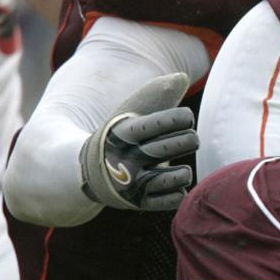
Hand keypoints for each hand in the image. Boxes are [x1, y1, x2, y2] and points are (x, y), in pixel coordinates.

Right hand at [78, 73, 198, 211]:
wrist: (89, 170)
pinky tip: (175, 184)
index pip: (156, 123)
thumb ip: (157, 94)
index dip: (179, 118)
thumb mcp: (131, 112)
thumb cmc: (122, 135)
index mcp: (122, 133)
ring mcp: (131, 183)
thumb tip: (182, 77)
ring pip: (174, 177)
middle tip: (190, 139)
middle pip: (170, 147)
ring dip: (184, 171)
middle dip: (189, 140)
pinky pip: (172, 200)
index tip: (186, 117)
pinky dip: (179, 192)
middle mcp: (125, 159)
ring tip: (182, 167)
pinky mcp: (139, 203)